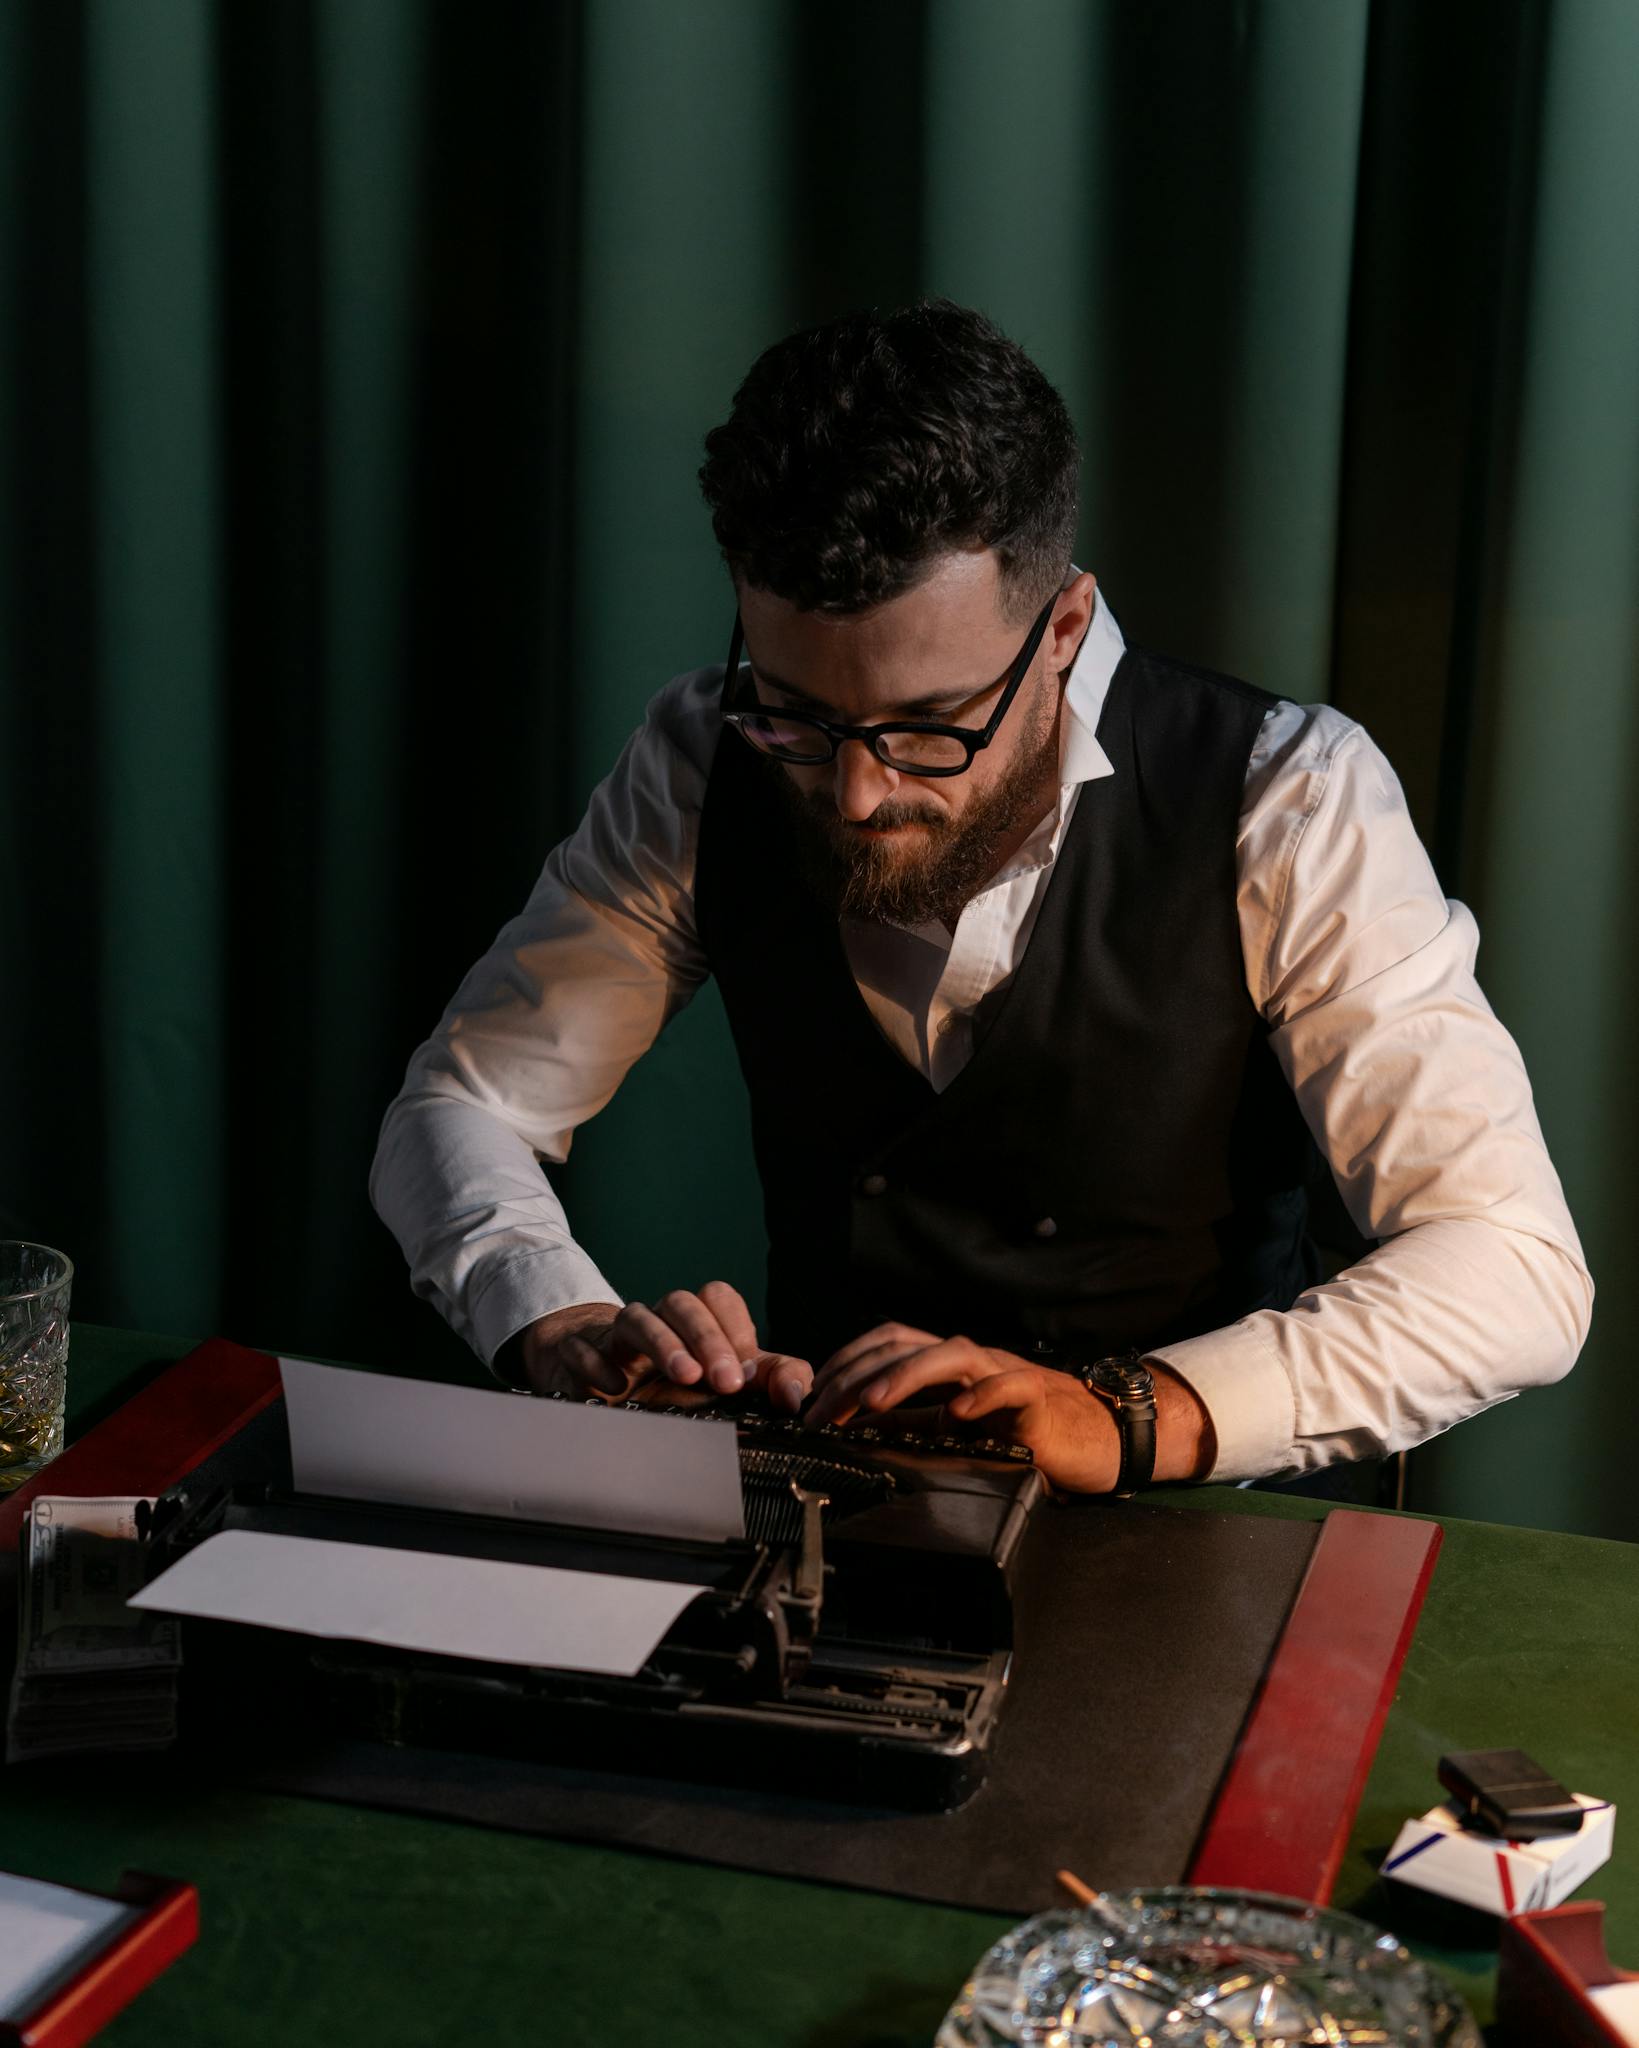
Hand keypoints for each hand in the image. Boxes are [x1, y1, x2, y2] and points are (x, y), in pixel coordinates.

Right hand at [517, 1286, 811, 1411]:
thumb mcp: (723, 1380)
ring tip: (685, 1376)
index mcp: (695, 1320)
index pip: (718, 1298)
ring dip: (663, 1343)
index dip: (734, 1329)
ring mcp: (617, 1336)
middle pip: (682, 1302)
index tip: (746, 1374)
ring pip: (637, 1316)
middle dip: (708, 1338)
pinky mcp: (581, 1355)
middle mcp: (659, 1319)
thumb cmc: (670, 1381)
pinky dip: (599, 1363)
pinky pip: (584, 1346)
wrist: (599, 1382)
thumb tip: (797, 1395)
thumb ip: (769, 1380)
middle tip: (726, 1380)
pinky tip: (618, 1387)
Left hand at [807, 1322, 1121, 1492]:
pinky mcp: (1037, 1400)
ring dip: (906, 1374)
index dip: (847, 1363)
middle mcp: (971, 1360)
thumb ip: (911, 1424)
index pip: (889, 1343)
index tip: (814, 1398)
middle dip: (859, 1376)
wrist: (1095, 1438)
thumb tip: (854, 1427)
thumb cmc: (1023, 1431)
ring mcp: (1002, 1373)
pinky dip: (981, 1394)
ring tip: (873, 1401)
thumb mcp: (953, 1429)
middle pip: (908, 1345)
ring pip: (952, 1353)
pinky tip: (956, 1413)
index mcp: (947, 1364)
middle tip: (825, 1412)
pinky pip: (1010, 1385)